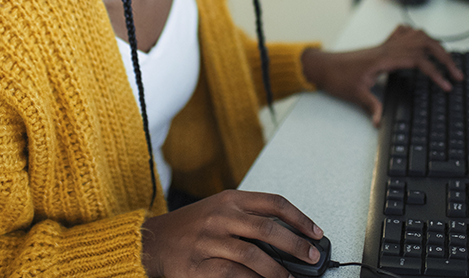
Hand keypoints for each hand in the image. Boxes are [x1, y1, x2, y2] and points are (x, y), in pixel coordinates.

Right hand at [142, 190, 322, 277]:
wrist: (154, 240)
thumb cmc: (192, 226)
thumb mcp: (219, 209)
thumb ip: (249, 218)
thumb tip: (287, 237)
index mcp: (230, 199)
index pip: (274, 203)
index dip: (299, 218)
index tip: (315, 232)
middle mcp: (221, 216)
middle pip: (268, 229)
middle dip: (295, 246)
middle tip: (310, 257)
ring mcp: (209, 241)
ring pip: (253, 256)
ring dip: (277, 271)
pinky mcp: (199, 266)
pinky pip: (234, 276)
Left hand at [301, 25, 461, 125]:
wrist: (323, 66)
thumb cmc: (336, 77)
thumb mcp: (353, 94)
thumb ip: (370, 106)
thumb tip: (381, 121)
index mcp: (384, 58)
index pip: (418, 60)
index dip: (435, 72)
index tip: (446, 85)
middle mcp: (387, 48)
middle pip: (424, 43)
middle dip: (444, 57)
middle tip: (456, 74)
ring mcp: (386, 45)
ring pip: (417, 35)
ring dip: (435, 45)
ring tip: (447, 61)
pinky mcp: (383, 46)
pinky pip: (404, 33)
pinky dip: (418, 36)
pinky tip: (423, 45)